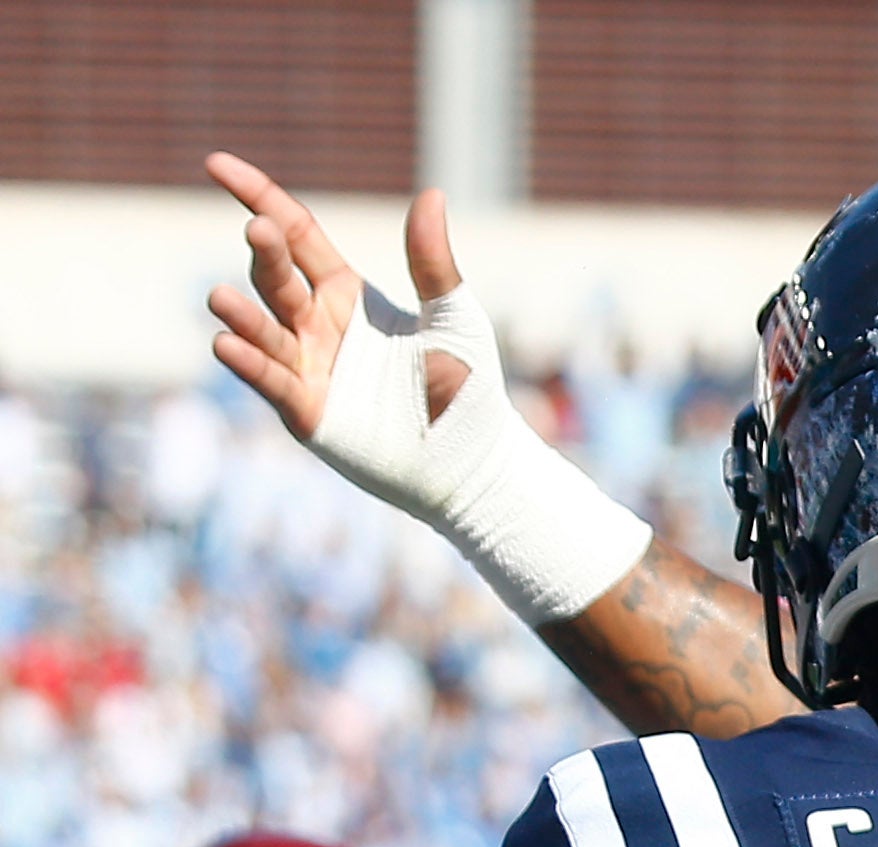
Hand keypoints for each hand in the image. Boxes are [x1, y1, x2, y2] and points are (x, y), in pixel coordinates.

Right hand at [205, 153, 472, 449]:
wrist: (472, 462)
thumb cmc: (466, 386)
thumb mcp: (453, 318)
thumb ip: (433, 263)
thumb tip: (433, 194)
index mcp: (345, 292)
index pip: (293, 232)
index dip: (257, 196)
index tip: (215, 164)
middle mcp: (315, 324)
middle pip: (276, 276)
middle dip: (264, 253)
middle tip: (258, 231)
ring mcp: (306, 367)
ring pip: (263, 330)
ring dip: (242, 315)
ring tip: (220, 297)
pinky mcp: (308, 412)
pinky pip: (272, 383)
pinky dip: (250, 364)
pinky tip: (227, 344)